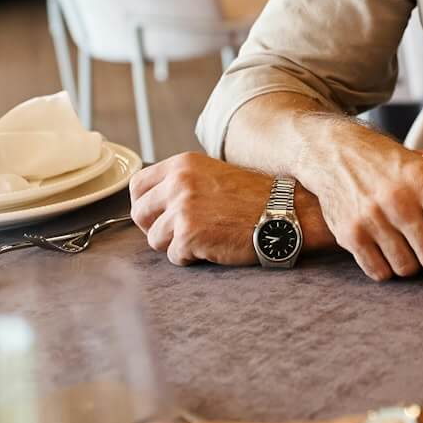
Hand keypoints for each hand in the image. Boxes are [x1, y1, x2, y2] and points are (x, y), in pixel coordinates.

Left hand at [129, 152, 269, 265]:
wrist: (284, 213)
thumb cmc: (254, 198)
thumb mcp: (214, 174)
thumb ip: (184, 182)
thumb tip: (158, 201)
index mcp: (182, 164)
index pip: (137, 184)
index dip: (145, 204)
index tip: (157, 215)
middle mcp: (178, 183)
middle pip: (140, 214)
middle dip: (155, 228)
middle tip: (177, 234)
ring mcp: (182, 209)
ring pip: (154, 239)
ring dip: (175, 245)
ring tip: (203, 240)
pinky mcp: (189, 235)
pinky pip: (174, 257)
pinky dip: (191, 258)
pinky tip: (213, 248)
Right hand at [301, 122, 422, 291]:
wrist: (336, 153)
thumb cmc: (388, 163)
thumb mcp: (422, 166)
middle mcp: (398, 201)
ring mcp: (371, 219)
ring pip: (406, 269)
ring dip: (413, 267)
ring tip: (410, 251)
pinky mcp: (349, 234)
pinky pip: (379, 271)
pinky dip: (388, 270)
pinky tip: (389, 253)